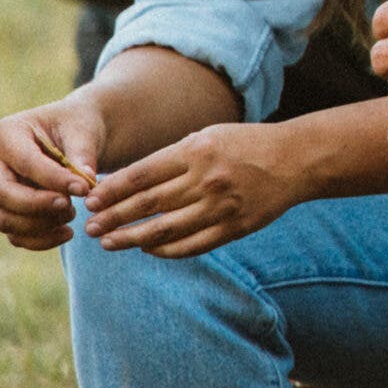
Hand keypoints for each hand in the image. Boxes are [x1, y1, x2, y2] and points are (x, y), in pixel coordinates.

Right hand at [0, 99, 104, 250]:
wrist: (78, 135)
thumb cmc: (79, 126)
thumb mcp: (84, 131)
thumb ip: (83, 156)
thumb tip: (86, 184)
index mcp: (6, 133)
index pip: (25, 163)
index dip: (53, 179)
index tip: (84, 188)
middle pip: (2, 194)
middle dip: (37, 206)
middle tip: (71, 208)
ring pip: (5, 219)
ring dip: (40, 225)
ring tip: (72, 215)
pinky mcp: (7, 210)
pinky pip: (14, 234)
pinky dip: (39, 240)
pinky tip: (66, 234)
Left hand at [83, 123, 300, 257]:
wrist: (296, 159)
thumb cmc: (245, 145)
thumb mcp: (208, 138)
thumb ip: (171, 159)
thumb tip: (125, 184)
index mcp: (198, 151)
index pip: (142, 175)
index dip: (112, 190)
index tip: (91, 201)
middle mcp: (207, 179)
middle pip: (147, 204)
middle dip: (113, 217)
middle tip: (90, 228)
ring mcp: (221, 206)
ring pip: (164, 230)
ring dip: (130, 239)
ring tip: (108, 244)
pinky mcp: (234, 228)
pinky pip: (190, 245)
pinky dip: (164, 250)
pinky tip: (147, 248)